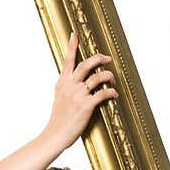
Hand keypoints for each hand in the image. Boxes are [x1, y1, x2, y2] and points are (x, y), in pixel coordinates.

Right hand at [44, 33, 116, 150]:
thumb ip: (66, 87)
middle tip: (107, 58)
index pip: (68, 61)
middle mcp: (69, 86)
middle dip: (99, 58)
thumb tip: (73, 81)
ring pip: (97, 76)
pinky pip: (103, 93)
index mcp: (62, 83)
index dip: (72, 46)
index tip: (74, 35)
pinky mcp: (86, 105)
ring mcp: (78, 95)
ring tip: (112, 80)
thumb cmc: (58, 119)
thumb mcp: (58, 98)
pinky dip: (111, 92)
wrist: (55, 135)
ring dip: (108, 76)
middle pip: (86, 64)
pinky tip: (114, 94)